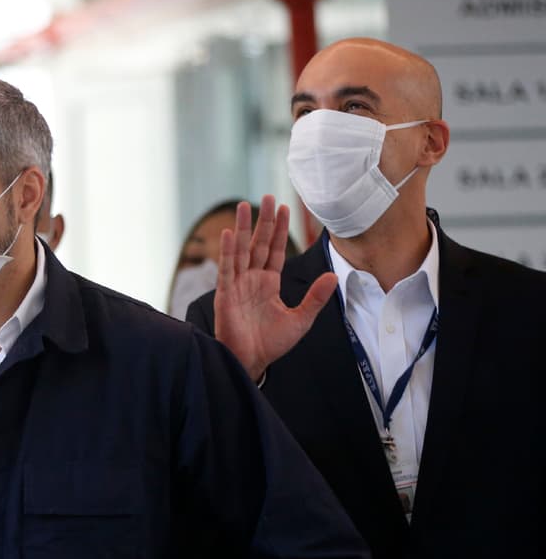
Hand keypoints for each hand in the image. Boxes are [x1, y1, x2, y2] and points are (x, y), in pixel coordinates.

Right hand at [213, 196, 336, 380]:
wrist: (252, 361)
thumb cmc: (271, 343)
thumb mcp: (301, 319)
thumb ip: (314, 297)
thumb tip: (334, 276)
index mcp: (268, 283)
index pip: (274, 250)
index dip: (278, 229)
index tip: (283, 207)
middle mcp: (251, 279)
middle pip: (257, 244)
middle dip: (262, 221)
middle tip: (265, 197)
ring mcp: (237, 285)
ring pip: (240, 251)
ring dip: (241, 228)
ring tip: (243, 206)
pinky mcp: (226, 295)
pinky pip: (227, 270)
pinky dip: (227, 252)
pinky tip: (228, 234)